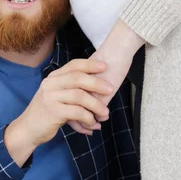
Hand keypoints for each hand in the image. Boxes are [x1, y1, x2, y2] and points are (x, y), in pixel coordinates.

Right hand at [5, 59, 113, 165]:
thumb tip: (97, 87)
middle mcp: (51, 84)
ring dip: (96, 105)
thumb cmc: (46, 113)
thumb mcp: (56, 96)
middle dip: (97, 83)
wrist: (27, 129)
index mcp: (53, 78)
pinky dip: (88, 118)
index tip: (104, 66)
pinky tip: (92, 124)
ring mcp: (51, 97)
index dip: (90, 64)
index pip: (73, 65)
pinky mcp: (53, 112)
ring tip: (105, 114)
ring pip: (80, 96)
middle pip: (78, 78)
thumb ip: (71, 89)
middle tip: (111, 90)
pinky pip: (77, 112)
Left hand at [68, 19, 142, 133]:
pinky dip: (95, 119)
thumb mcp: (92, 72)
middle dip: (74, 120)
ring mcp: (86, 92)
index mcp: (70, 79)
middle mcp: (75, 87)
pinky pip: (93, 114)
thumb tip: (84, 93)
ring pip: (80, 113)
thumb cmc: (107, 59)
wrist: (117, 50)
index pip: (64, 99)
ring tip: (92, 127)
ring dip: (86, 122)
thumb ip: (85, 82)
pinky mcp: (98, 97)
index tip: (72, 120)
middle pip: (69, 108)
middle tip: (84, 129)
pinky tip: (99, 122)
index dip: (67, 111)